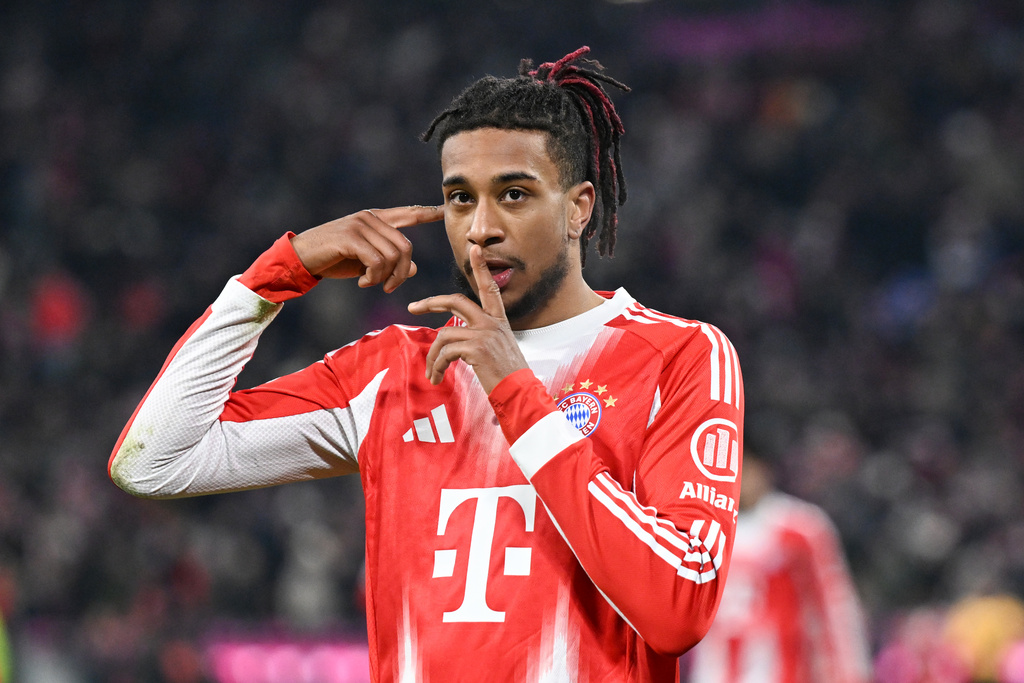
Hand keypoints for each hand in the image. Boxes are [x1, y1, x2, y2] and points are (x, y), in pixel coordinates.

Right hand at [290, 205, 443, 292]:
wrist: (301, 257)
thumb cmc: (334, 259)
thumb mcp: (366, 262)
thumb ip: (389, 261)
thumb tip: (414, 269)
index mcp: (376, 219)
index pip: (409, 213)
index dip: (427, 213)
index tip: (443, 211)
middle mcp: (370, 218)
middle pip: (406, 247)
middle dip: (402, 273)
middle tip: (389, 286)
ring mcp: (360, 225)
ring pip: (393, 255)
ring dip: (386, 277)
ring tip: (371, 283)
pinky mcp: (351, 237)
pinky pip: (377, 261)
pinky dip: (374, 277)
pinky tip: (364, 282)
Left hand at [407, 245, 528, 392]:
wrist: (519, 393)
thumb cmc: (507, 377)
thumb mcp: (497, 350)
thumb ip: (478, 338)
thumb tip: (451, 338)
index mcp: (499, 321)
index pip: (489, 288)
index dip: (481, 268)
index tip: (475, 249)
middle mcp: (492, 323)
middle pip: (456, 301)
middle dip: (431, 302)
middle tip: (413, 307)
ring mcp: (484, 334)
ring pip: (444, 334)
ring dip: (432, 356)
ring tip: (431, 373)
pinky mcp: (476, 348)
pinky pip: (445, 352)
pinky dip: (437, 366)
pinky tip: (437, 377)